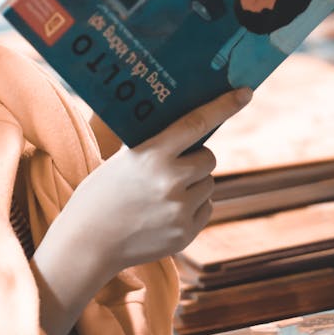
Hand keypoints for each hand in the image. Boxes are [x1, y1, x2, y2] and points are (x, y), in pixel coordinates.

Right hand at [31, 87, 251, 334]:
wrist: (88, 242)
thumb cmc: (101, 193)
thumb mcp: (123, 160)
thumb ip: (154, 146)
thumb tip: (187, 128)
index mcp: (151, 156)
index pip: (196, 124)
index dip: (223, 106)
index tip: (245, 92)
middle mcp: (170, 182)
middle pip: (208, 158)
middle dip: (196, 158)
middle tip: (173, 164)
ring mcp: (180, 211)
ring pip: (208, 184)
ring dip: (194, 184)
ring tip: (161, 193)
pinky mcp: (186, 233)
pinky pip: (205, 208)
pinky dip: (192, 206)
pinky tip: (164, 212)